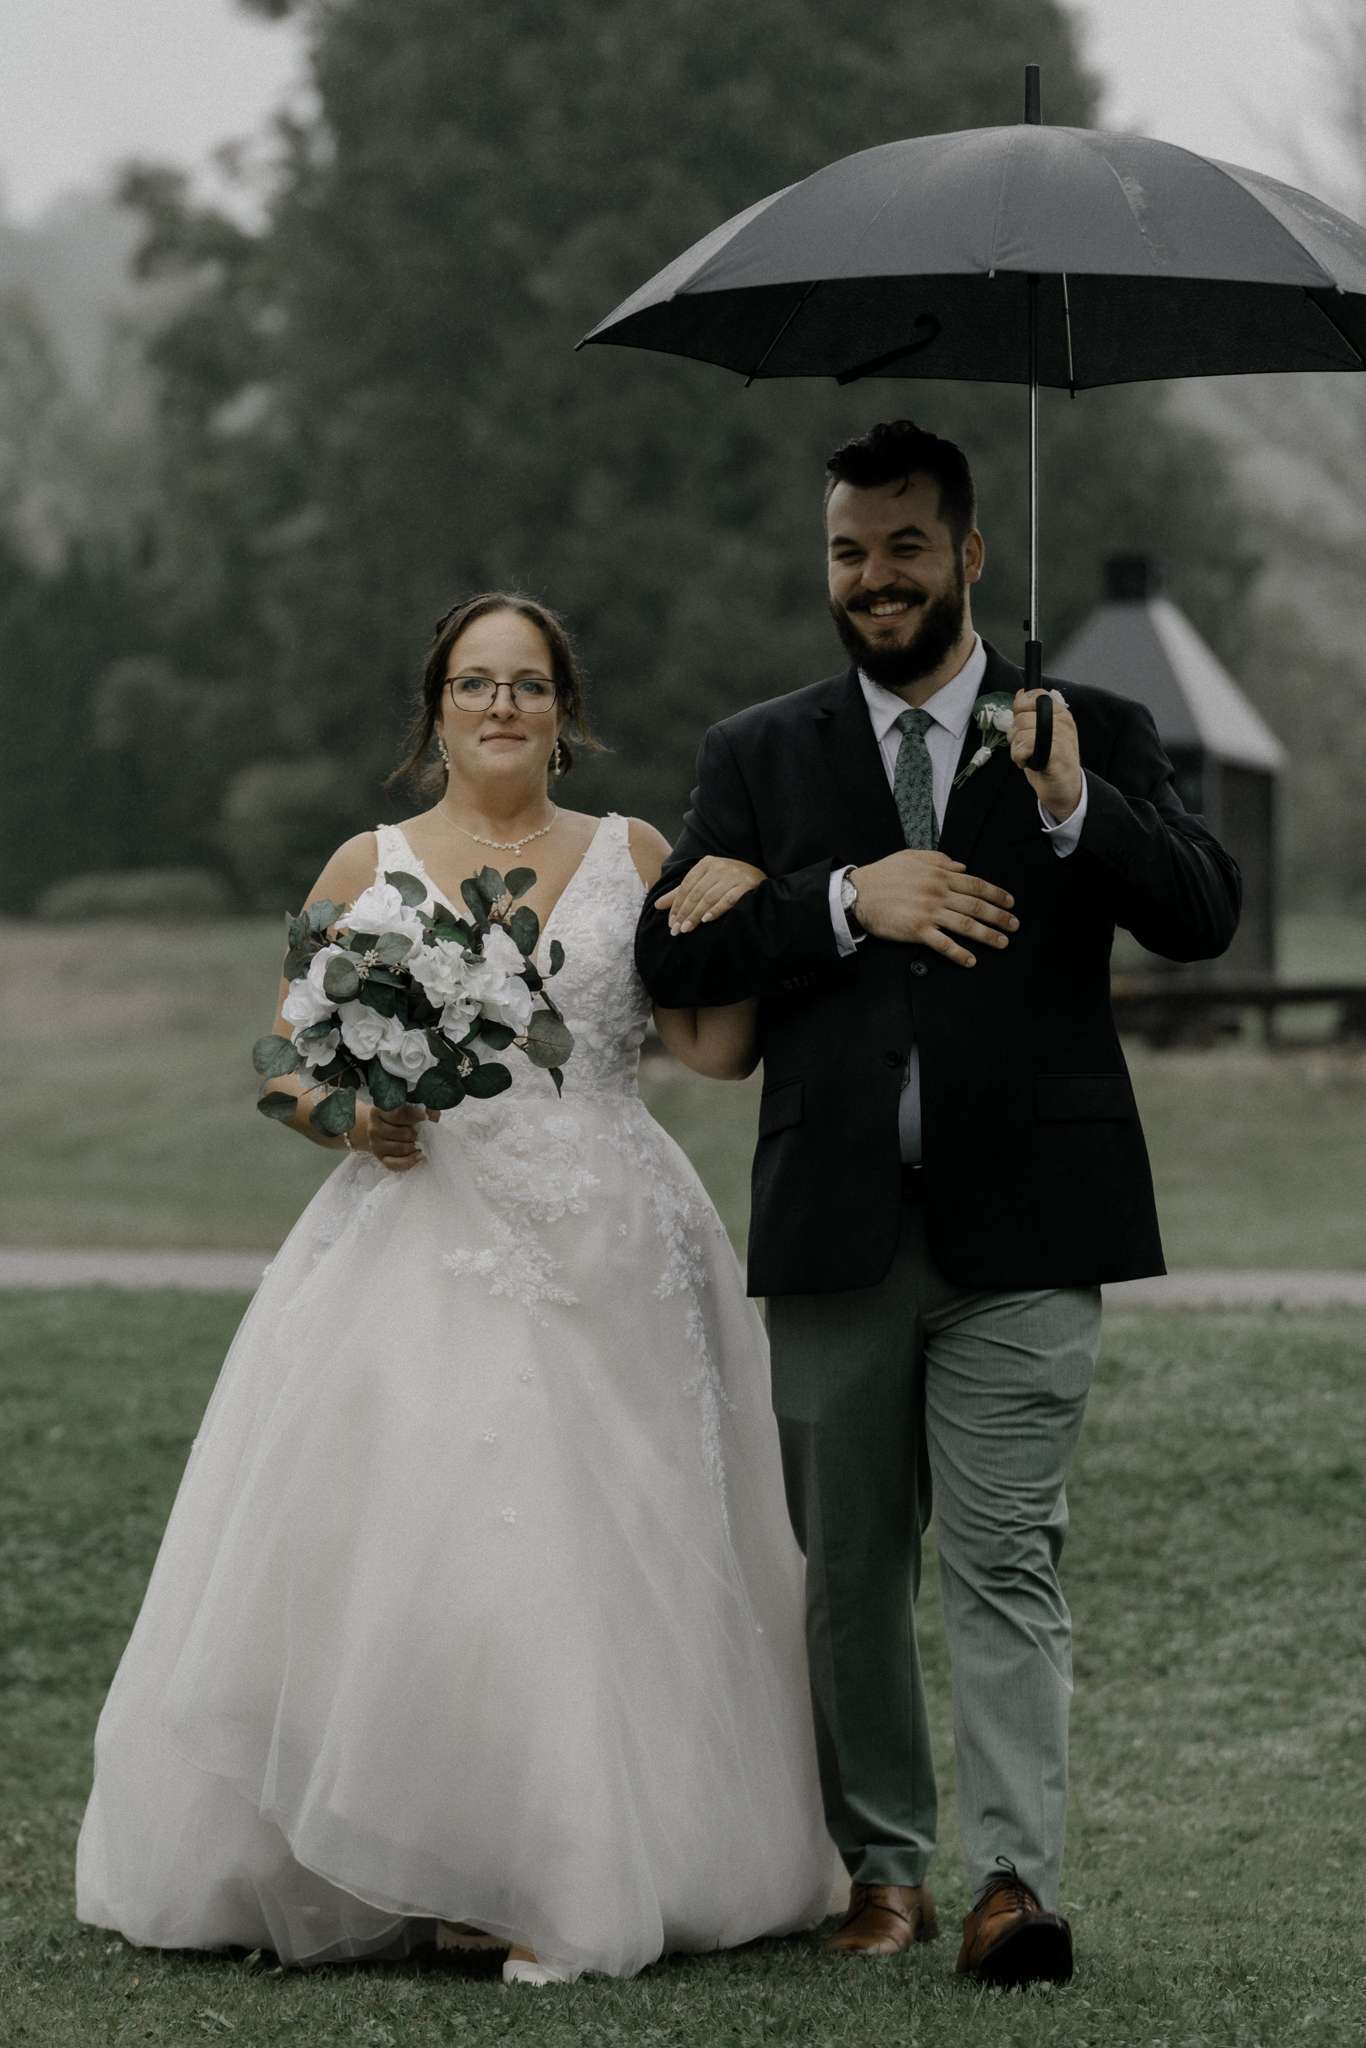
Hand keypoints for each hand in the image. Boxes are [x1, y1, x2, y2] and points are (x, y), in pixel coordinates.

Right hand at [363, 1100, 438, 1170]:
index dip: (414, 1116)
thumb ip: (422, 1107)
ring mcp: (375, 1144)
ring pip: (401, 1148)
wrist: (382, 1127)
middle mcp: (374, 1127)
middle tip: (420, 1132)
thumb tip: (432, 1113)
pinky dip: (409, 1161)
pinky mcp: (379, 1157)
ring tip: (419, 1142)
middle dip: (415, 1133)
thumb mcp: (408, 1106)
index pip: (397, 1115)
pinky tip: (418, 1155)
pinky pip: (395, 1164)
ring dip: (414, 1146)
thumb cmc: (399, 1115)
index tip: (425, 1117)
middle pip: (402, 1133)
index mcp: (379, 1110)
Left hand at [658, 856, 766, 934]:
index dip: (676, 905)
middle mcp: (719, 867)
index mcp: (706, 864)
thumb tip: (657, 905)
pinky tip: (706, 920)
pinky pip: (729, 898)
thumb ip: (681, 893)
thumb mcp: (704, 882)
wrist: (758, 876)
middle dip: (684, 912)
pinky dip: (717, 909)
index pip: (686, 886)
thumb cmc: (727, 880)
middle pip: (696, 893)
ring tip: (687, 928)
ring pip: (709, 897)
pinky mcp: (746, 884)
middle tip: (676, 930)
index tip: (671, 922)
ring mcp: (734, 875)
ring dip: (696, 914)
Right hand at [849, 849, 1016, 966]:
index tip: (1010, 903)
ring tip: (1002, 943)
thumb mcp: (912, 856)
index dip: (996, 894)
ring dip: (987, 935)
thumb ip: (939, 860)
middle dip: (999, 916)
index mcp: (939, 874)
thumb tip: (962, 866)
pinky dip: (959, 953)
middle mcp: (937, 893)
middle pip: (976, 905)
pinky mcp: (916, 930)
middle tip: (1014, 926)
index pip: (976, 884)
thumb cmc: (883, 874)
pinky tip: (971, 960)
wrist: (858, 893)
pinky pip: (943, 943)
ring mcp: (928, 912)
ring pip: (965, 924)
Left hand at [1010, 688, 1081, 822]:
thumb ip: (1031, 714)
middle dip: (1015, 734)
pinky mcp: (1057, 751)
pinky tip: (1029, 763)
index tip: (1022, 724)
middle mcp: (1062, 721)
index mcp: (1060, 713)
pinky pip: (1025, 745)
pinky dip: (1020, 757)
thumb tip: (1019, 695)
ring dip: (1016, 749)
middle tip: (1025, 747)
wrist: (1065, 789)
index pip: (1035, 694)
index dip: (1020, 708)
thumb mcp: (1041, 732)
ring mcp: (1061, 735)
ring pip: (1020, 731)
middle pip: (1021, 716)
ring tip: (1028, 756)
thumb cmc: (1051, 762)